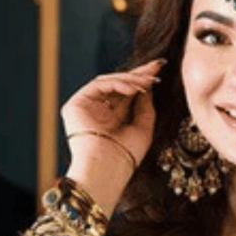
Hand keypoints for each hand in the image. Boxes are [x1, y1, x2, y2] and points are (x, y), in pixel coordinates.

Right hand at [60, 60, 162, 211]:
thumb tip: (148, 85)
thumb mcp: (142, 127)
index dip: (141, 81)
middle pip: (116, 85)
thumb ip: (145, 106)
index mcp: (110, 120)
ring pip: (108, 82)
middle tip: (156, 67)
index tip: (158, 71)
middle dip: (137, 75)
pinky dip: (118, 83)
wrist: (108, 169)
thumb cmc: (125, 156)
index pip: (125, 94)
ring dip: (131, 79)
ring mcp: (85, 107)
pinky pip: (99, 84)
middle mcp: (96, 112)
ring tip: (148, 82)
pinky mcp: (76, 104)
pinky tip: (134, 88)